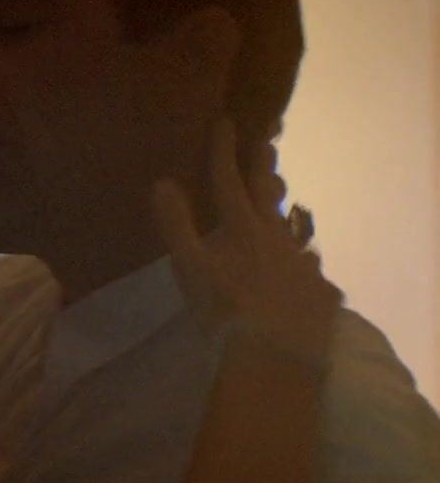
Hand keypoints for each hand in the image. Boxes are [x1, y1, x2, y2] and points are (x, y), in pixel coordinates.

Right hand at [152, 119, 341, 364]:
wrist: (275, 361)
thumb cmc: (224, 314)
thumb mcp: (190, 269)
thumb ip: (177, 225)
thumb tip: (161, 182)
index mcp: (243, 230)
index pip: (228, 182)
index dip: (224, 152)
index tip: (225, 121)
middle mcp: (278, 241)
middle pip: (269, 198)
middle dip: (263, 169)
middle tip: (267, 142)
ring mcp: (305, 267)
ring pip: (296, 233)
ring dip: (288, 216)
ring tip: (289, 209)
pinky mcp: (322, 295)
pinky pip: (314, 273)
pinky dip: (306, 265)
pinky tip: (307, 270)